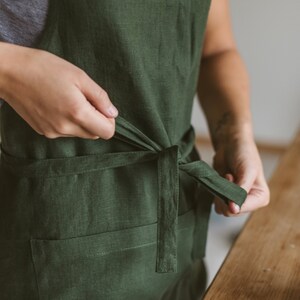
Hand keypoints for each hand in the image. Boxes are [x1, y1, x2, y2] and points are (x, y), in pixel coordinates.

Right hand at [0, 42, 117, 139]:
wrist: (9, 72)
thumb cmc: (44, 68)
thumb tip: (113, 113)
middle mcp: (65, 128)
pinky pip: (66, 132)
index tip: (101, 107)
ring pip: (81, 133)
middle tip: (85, 100)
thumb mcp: (79, 76)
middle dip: (96, 120)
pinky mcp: (44, 132)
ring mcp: (53, 132)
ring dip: (82, 121)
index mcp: (77, 113)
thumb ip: (100, 97)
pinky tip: (58, 105)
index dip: (109, 120)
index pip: (107, 132)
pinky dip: (68, 122)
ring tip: (69, 100)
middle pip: (95, 134)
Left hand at [212, 132, 269, 216]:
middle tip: (229, 177)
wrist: (230, 144)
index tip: (227, 193)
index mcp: (260, 197)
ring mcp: (235, 200)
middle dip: (226, 195)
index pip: (244, 209)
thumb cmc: (243, 154)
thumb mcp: (247, 171)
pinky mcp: (224, 196)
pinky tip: (221, 179)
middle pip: (231, 211)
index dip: (233, 204)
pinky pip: (215, 203)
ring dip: (220, 193)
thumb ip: (241, 191)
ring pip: (222, 209)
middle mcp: (249, 201)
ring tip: (227, 177)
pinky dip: (215, 192)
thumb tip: (234, 209)